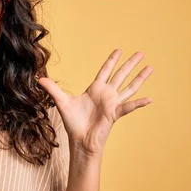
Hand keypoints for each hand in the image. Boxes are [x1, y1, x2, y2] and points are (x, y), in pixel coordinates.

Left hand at [37, 49, 153, 155]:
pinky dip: (139, 103)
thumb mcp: (61, 102)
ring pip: (129, 87)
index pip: (105, 71)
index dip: (112, 60)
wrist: (79, 140)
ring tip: (151, 68)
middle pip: (121, 75)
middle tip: (141, 53)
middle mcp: (106, 94)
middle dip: (130, 64)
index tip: (119, 50)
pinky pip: (128, 107)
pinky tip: (149, 99)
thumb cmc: (73, 122)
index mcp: (95, 89)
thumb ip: (52, 89)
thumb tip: (39, 78)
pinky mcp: (115, 113)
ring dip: (140, 78)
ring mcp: (112, 103)